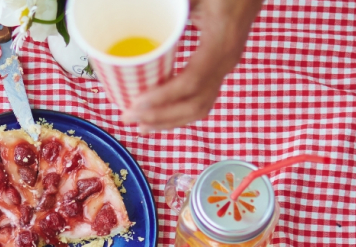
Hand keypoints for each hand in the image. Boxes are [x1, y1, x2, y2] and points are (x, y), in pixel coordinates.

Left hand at [127, 0, 263, 131]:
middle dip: (161, 117)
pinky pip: (203, 97)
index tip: (135, 105)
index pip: (191, 82)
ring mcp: (225, 66)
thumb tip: (134, 8)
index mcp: (220, 42)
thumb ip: (171, 7)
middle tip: (129, 119)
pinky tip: (160, 114)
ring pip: (201, 106)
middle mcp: (226, 60)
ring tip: (142, 126)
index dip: (163, 98)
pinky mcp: (220, 67)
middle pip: (196, 104)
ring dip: (170, 120)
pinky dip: (180, 111)